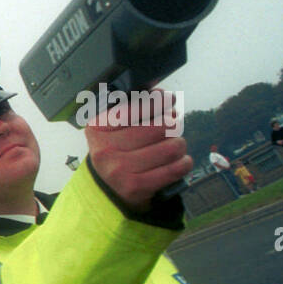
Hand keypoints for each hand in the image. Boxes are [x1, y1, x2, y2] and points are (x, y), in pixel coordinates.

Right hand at [84, 89, 190, 212]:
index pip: (137, 106)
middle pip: (161, 126)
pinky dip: (184, 163)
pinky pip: (175, 168)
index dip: (159, 100)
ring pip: (172, 147)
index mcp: (98, 127)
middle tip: (172, 127)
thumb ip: (134, 106)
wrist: (109, 188)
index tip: (168, 99)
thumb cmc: (119, 149)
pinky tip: (179, 162)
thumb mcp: (115, 126)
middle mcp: (105, 148)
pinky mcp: (135, 187)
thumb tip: (162, 95)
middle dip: (173, 125)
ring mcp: (119, 170)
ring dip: (179, 144)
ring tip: (174, 146)